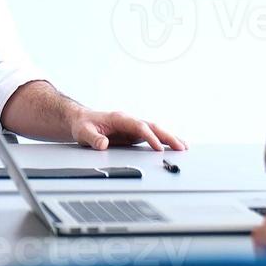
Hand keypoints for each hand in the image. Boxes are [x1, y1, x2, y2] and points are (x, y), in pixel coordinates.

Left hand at [69, 109, 186, 150]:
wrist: (81, 120)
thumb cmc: (83, 125)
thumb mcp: (83, 132)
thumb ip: (93, 138)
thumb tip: (103, 144)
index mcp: (119, 118)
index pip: (138, 126)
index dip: (149, 136)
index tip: (158, 147)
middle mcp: (129, 121)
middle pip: (152, 126)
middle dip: (167, 136)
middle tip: (180, 147)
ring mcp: (133, 127)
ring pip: (155, 130)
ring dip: (170, 138)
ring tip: (184, 147)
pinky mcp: (134, 134)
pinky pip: (153, 136)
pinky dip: (164, 140)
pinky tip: (174, 146)